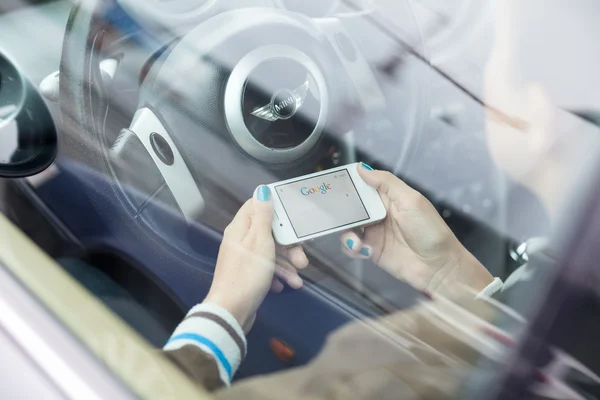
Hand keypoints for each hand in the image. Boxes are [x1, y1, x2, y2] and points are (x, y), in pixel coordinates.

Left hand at [205, 186, 308, 330]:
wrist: (231, 312)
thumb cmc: (247, 274)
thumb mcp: (259, 241)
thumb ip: (262, 215)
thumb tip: (262, 189)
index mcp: (240, 228)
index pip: (256, 206)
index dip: (275, 208)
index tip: (293, 214)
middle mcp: (240, 240)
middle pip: (268, 232)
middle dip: (288, 245)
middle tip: (302, 260)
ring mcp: (243, 259)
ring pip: (270, 252)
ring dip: (286, 264)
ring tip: (297, 279)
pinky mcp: (247, 275)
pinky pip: (266, 268)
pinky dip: (278, 275)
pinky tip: (286, 285)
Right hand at [340, 164, 492, 296]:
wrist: (438, 267)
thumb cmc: (430, 231)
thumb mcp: (411, 201)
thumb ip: (386, 183)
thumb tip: (361, 168)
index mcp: (389, 197)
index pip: (364, 186)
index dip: (348, 183)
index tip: (332, 182)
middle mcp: (378, 213)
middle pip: (351, 206)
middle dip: (340, 210)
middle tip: (333, 214)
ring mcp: (373, 233)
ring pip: (347, 227)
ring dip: (346, 233)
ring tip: (356, 240)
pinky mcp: (370, 251)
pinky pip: (351, 246)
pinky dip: (351, 248)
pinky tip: (363, 250)